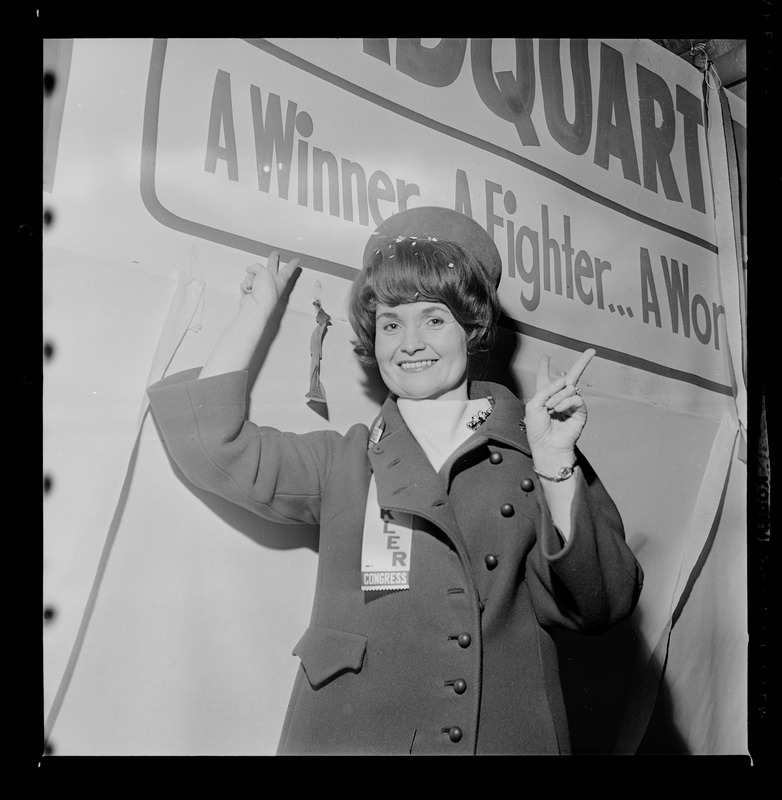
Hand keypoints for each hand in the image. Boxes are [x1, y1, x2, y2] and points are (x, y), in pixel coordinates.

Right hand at [239, 251, 299, 312]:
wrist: (256, 309)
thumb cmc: (265, 295)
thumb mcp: (264, 273)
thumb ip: (257, 267)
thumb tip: (249, 270)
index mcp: (281, 280)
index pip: (288, 269)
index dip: (292, 263)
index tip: (297, 260)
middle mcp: (272, 285)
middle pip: (272, 269)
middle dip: (272, 261)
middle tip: (274, 254)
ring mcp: (262, 289)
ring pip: (253, 275)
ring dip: (250, 279)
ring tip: (253, 286)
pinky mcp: (252, 294)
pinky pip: (246, 283)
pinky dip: (245, 286)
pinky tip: (249, 291)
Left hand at [524, 348, 595, 464]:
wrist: (547, 446)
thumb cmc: (537, 429)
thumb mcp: (534, 405)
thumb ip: (546, 389)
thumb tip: (564, 380)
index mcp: (544, 396)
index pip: (545, 378)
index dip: (544, 367)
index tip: (546, 357)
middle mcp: (559, 398)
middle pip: (570, 377)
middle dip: (582, 363)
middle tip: (592, 351)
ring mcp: (571, 404)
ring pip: (569, 388)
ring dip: (557, 397)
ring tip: (551, 409)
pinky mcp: (580, 412)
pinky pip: (575, 398)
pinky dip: (565, 402)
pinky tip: (558, 410)